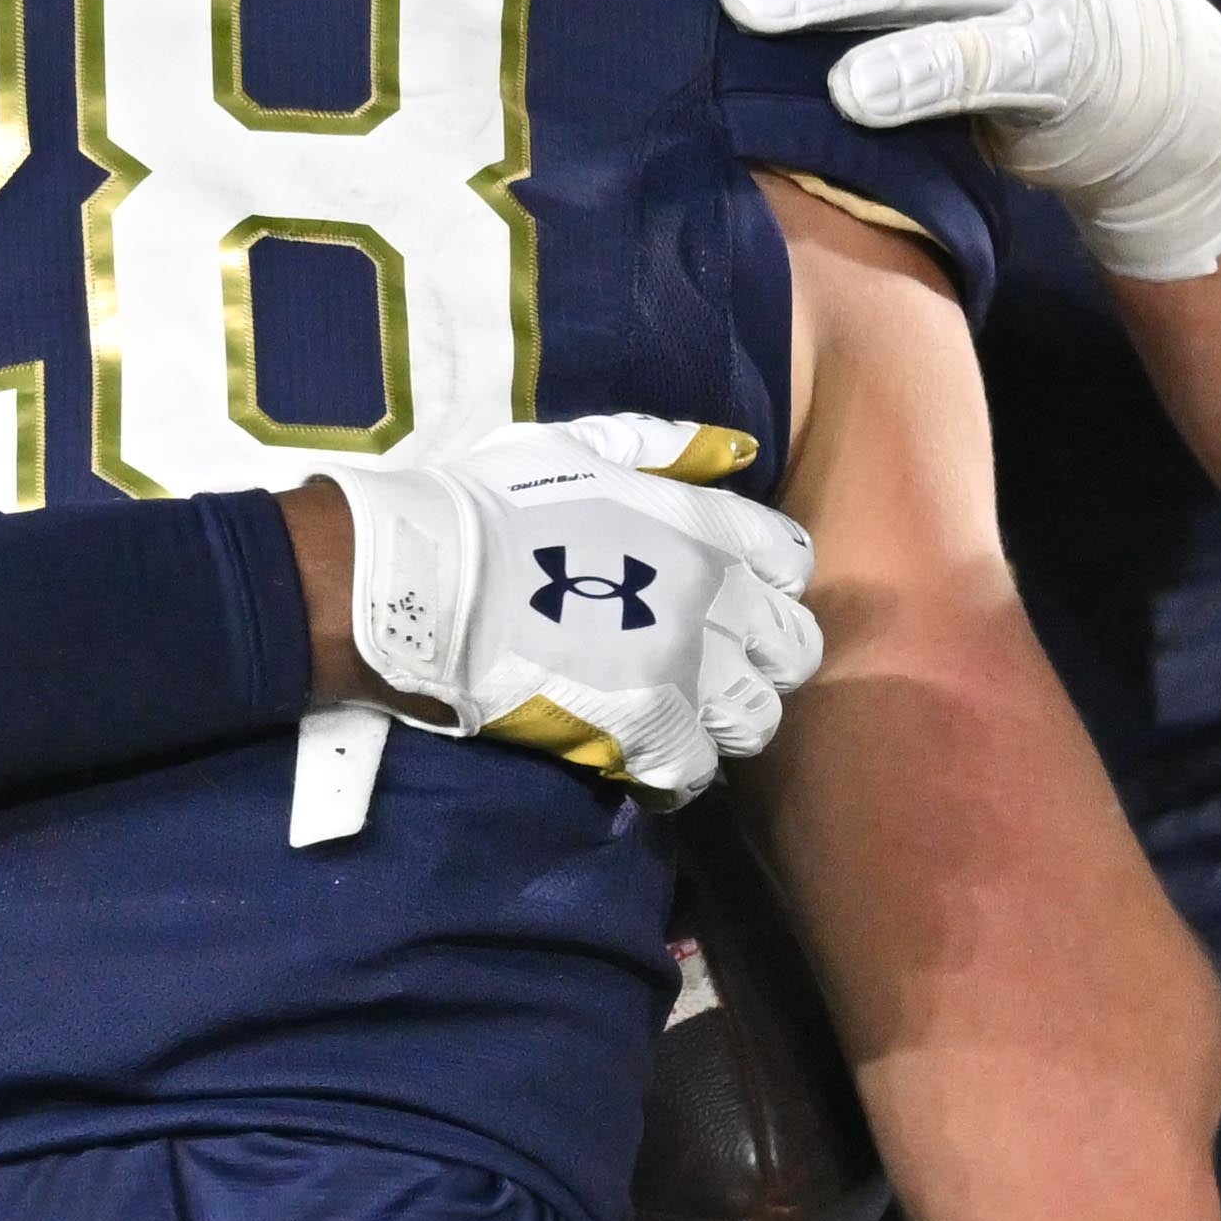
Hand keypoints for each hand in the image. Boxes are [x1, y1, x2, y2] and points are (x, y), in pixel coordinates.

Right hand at [316, 415, 819, 804]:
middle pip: (792, 648)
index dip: (765, 582)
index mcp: (705, 525)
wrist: (429, 578)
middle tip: (713, 668)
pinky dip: (675, 775)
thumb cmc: (489, 503)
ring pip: (757, 718)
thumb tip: (737, 452)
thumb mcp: (578, 446)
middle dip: (760, 658)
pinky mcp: (650, 731)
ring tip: (681, 720)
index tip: (729, 598)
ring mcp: (689, 669)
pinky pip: (698, 772)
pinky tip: (645, 763)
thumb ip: (665, 448)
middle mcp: (716, 598)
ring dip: (724, 721)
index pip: (790, 561)